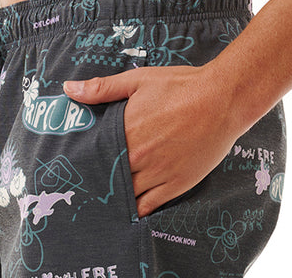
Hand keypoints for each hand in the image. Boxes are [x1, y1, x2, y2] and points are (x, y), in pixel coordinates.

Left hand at [64, 63, 237, 215]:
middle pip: (108, 176)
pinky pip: (150, 206)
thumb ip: (102, 88)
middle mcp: (139, 155)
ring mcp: (159, 173)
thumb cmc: (180, 86)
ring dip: (114, 197)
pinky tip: (127, 211)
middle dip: (97, 180)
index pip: (94, 154)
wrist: (222, 99)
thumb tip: (68, 89)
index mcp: (126, 130)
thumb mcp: (138, 80)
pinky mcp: (177, 184)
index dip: (84, 160)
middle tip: (83, 186)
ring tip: (101, 200)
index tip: (73, 165)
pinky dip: (136, 210)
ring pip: (127, 195)